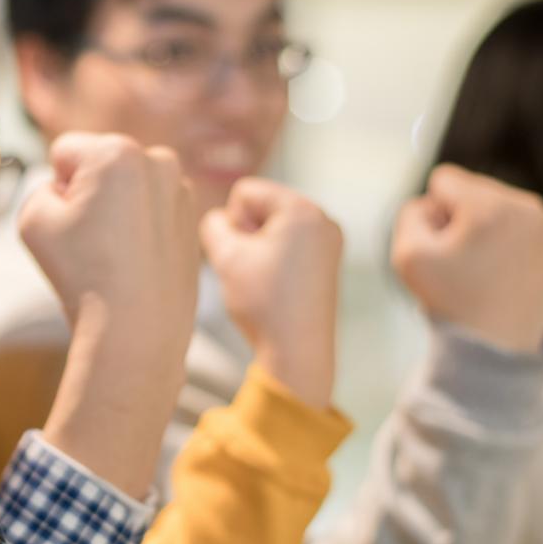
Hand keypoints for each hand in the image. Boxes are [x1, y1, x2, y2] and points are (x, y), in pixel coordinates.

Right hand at [20, 132, 200, 496]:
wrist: (136, 331)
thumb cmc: (82, 275)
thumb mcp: (32, 220)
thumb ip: (40, 187)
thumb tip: (68, 190)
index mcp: (117, 152)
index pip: (65, 152)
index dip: (55, 188)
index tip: (69, 225)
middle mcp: (158, 160)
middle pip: (100, 165)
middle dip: (89, 193)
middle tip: (90, 241)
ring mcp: (181, 191)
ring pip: (127, 188)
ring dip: (115, 209)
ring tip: (112, 254)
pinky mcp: (191, 220)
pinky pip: (150, 212)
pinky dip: (138, 228)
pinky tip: (133, 262)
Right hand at [201, 179, 342, 408]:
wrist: (298, 352)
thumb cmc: (264, 302)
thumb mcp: (225, 257)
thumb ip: (212, 225)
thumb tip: (220, 220)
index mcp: (303, 209)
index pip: (246, 192)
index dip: (233, 223)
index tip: (245, 256)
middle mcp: (323, 219)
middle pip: (263, 207)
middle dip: (248, 234)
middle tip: (254, 270)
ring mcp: (330, 241)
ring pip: (274, 227)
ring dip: (259, 248)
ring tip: (264, 280)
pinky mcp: (328, 261)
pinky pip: (289, 244)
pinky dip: (275, 260)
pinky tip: (275, 286)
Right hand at [393, 164, 542, 352]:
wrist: (495, 344)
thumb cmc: (449, 300)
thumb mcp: (406, 255)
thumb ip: (410, 211)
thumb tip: (435, 201)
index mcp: (488, 206)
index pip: (444, 179)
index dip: (433, 212)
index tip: (443, 246)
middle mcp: (527, 206)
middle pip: (475, 188)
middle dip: (462, 217)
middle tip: (464, 261)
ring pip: (502, 204)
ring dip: (487, 227)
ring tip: (485, 266)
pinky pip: (526, 223)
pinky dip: (512, 241)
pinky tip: (506, 269)